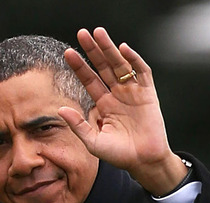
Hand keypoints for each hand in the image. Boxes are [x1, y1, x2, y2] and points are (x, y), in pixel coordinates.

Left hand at [61, 27, 187, 195]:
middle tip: (82, 33)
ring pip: (120, 64)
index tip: (68, 53)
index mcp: (105, 104)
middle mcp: (118, 95)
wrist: (144, 162)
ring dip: (110, 48)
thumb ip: (78, 126)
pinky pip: (142, 72)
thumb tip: (61, 109)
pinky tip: (124, 49)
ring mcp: (133, 92)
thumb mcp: (94, 142)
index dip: (80, 66)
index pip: (90, 80)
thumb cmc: (120, 156)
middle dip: (93, 50)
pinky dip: (134, 60)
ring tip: (99, 33)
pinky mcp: (148, 94)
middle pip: (104, 67)